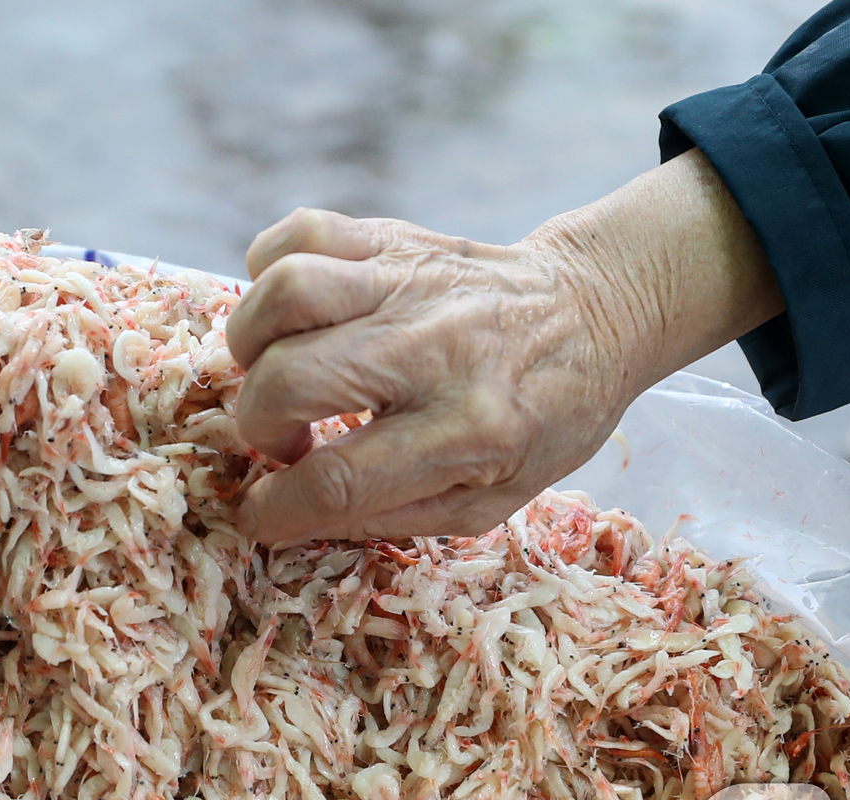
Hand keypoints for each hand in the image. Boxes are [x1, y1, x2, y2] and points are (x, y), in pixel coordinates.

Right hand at [228, 149, 783, 543]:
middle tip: (284, 438)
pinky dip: (267, 268)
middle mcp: (435, 348)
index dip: (275, 509)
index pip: (338, 480)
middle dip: (258, 425)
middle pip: (292, 381)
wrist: (598, 310)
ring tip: (272, 369)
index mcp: (471, 430)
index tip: (256, 513)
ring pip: (286, 293)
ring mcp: (411, 282)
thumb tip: (286, 517)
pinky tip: (288, 313)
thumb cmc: (542, 420)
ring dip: (251, 343)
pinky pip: (299, 232)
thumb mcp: (489, 500)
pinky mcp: (394, 236)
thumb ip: (387, 514)